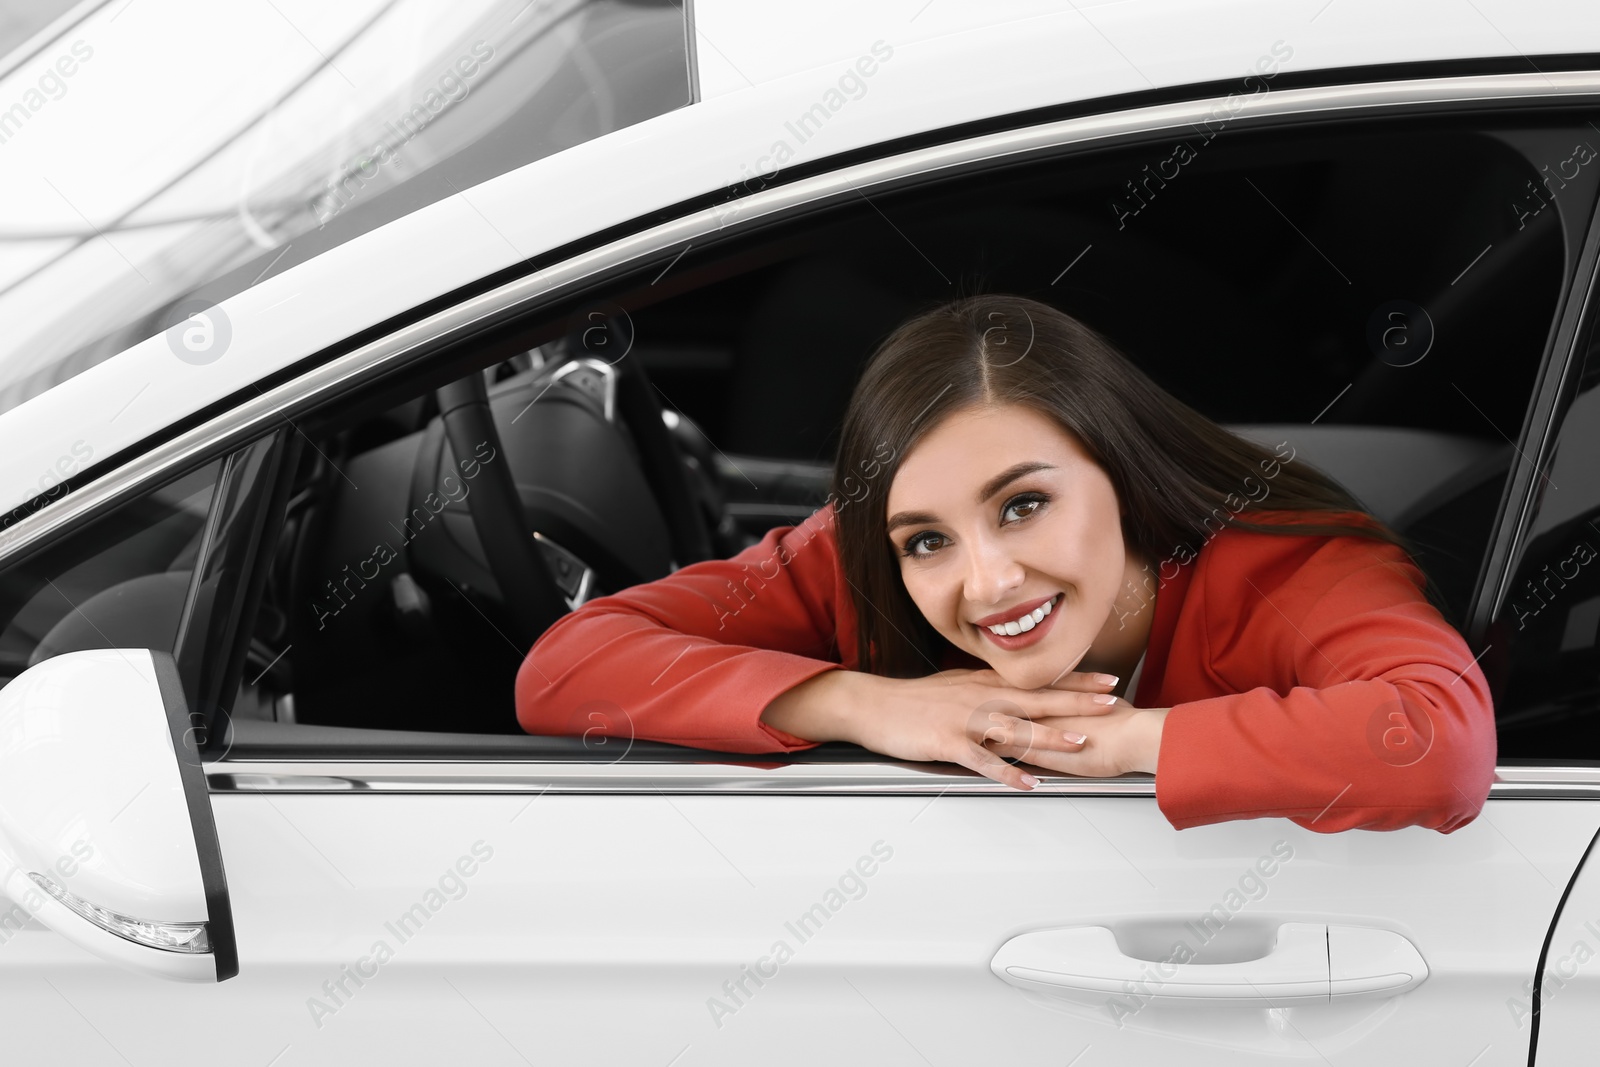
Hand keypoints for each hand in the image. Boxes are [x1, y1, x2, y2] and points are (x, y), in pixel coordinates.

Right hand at [761, 666, 1134, 790]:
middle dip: (1077, 701)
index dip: (1076, 681)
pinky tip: (1026, 783)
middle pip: (1037, 699)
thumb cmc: (912, 699)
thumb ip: (988, 691)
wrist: (872, 704)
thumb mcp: (955, 686)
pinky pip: (982, 760)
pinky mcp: (947, 742)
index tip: (1108, 681)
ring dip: (1049, 737)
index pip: (1039, 681)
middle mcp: (981, 698)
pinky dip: (1006, 772)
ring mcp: (965, 720)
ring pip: (1015, 728)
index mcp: (985, 685)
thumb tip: (1016, 698)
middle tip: (1111, 703)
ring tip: (1080, 744)